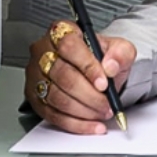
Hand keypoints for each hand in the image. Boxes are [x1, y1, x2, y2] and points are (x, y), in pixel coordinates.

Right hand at [24, 20, 135, 134]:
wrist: (95, 73)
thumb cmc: (101, 58)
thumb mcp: (119, 49)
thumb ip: (120, 53)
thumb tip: (110, 65)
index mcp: (62, 32)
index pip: (70, 47)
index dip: (88, 67)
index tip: (104, 83)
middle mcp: (43, 51)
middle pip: (63, 75)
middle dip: (89, 94)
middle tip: (107, 104)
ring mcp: (36, 75)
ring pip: (57, 97)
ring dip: (83, 110)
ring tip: (101, 113)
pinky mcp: (35, 98)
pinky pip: (53, 115)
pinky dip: (75, 124)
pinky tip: (91, 125)